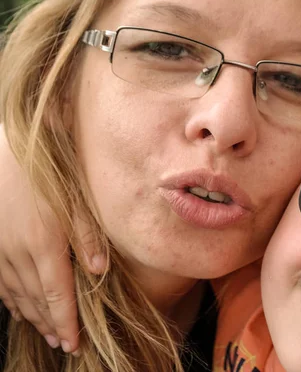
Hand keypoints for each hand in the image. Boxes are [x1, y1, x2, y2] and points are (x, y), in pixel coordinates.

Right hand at [0, 126, 105, 352]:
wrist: (5, 150)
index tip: (74, 343)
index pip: (57, 294)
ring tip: (47, 332)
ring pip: (15, 294)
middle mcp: (17, 252)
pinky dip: (11, 299)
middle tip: (65, 344)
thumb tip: (98, 270)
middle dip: (51, 324)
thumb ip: (88, 235)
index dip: (66, 322)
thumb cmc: (47, 171)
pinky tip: (20, 308)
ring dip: (32, 315)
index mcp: (44, 242)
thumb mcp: (75, 198)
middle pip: (36, 299)